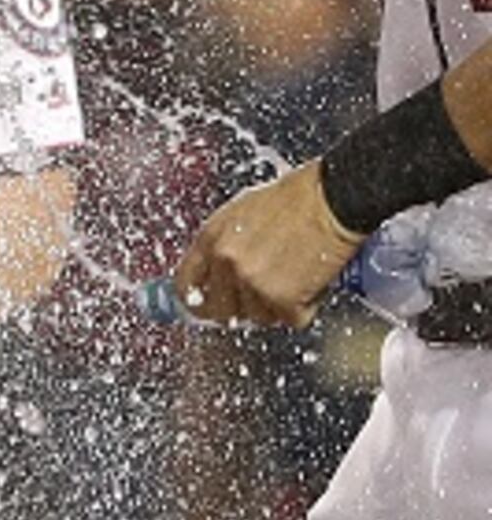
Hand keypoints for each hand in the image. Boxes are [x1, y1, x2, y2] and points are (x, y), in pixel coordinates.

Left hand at [167, 161, 360, 325]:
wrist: (333, 200)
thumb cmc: (297, 199)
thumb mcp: (243, 213)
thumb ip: (227, 244)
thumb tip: (220, 272)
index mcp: (211, 238)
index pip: (186, 284)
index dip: (198, 299)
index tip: (207, 305)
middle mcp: (226, 262)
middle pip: (221, 310)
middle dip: (242, 307)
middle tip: (264, 295)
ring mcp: (252, 282)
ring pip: (260, 317)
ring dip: (279, 305)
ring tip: (295, 276)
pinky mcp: (282, 298)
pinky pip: (292, 319)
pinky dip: (306, 308)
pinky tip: (311, 283)